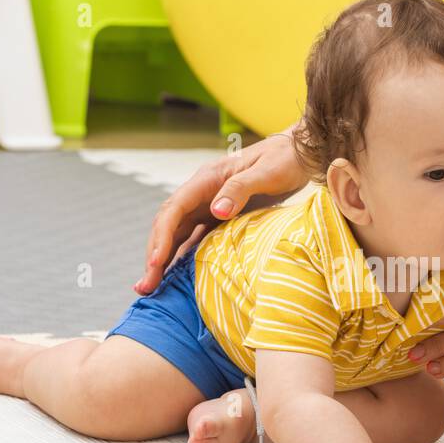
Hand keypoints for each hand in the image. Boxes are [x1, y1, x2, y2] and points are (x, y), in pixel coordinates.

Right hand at [134, 125, 310, 293]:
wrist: (299, 154)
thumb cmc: (284, 160)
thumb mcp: (267, 172)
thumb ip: (240, 189)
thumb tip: (216, 211)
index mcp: (207, 179)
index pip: (174, 210)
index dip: (162, 237)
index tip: (155, 263)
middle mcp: (201, 193)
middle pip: (168, 225)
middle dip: (154, 255)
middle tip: (145, 287)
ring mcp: (208, 205)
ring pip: (177, 234)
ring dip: (163, 260)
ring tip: (151, 288)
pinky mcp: (218, 216)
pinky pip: (194, 239)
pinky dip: (182, 257)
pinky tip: (176, 278)